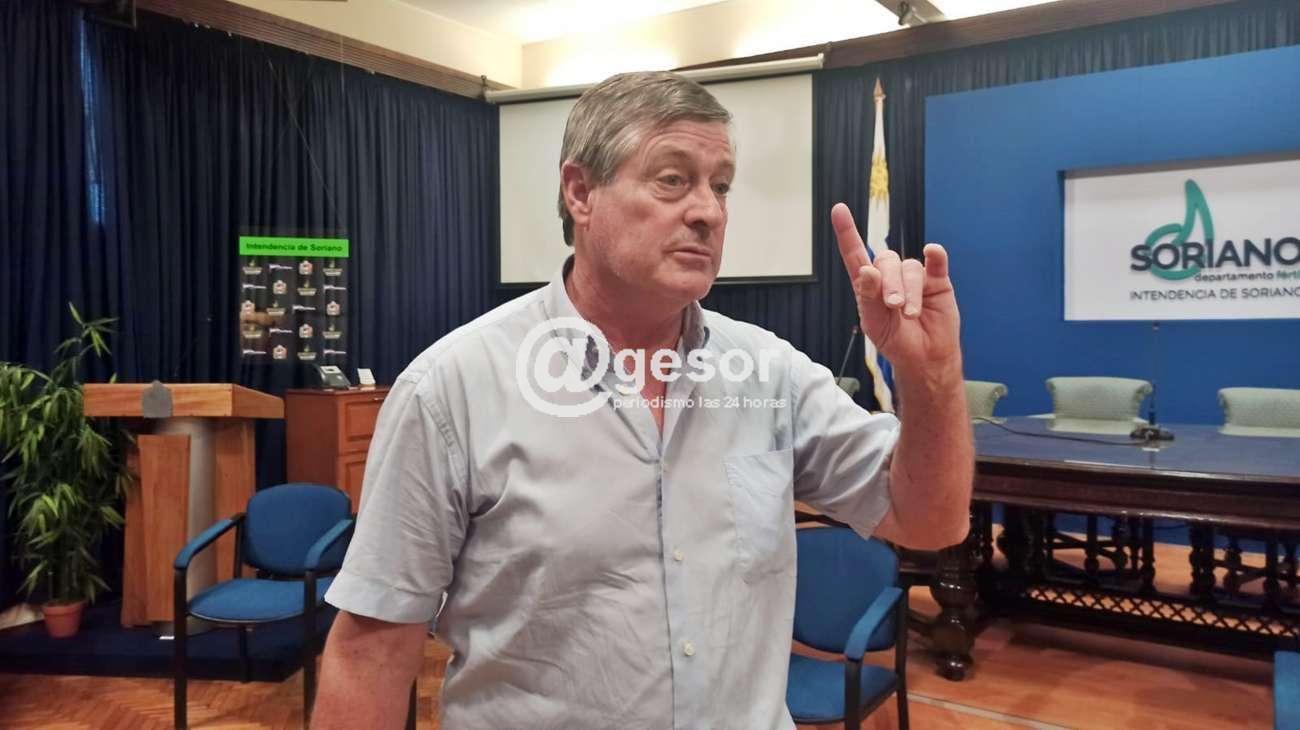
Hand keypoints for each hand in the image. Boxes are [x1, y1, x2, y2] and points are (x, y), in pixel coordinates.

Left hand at [831, 203, 960, 372]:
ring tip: (911, 314)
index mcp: (868, 285)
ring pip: (909, 267)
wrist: (925, 358)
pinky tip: (932, 252)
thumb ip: (868, 298)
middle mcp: (890, 275)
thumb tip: (867, 270)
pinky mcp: (937, 279)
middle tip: (893, 306)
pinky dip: (935, 254)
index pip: (855, 254)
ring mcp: (914, 276)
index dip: (847, 232)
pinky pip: (936, 260)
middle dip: (889, 284)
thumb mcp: (875, 324)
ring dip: (910, 291)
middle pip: (885, 261)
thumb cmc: (896, 341)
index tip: (839, 210)